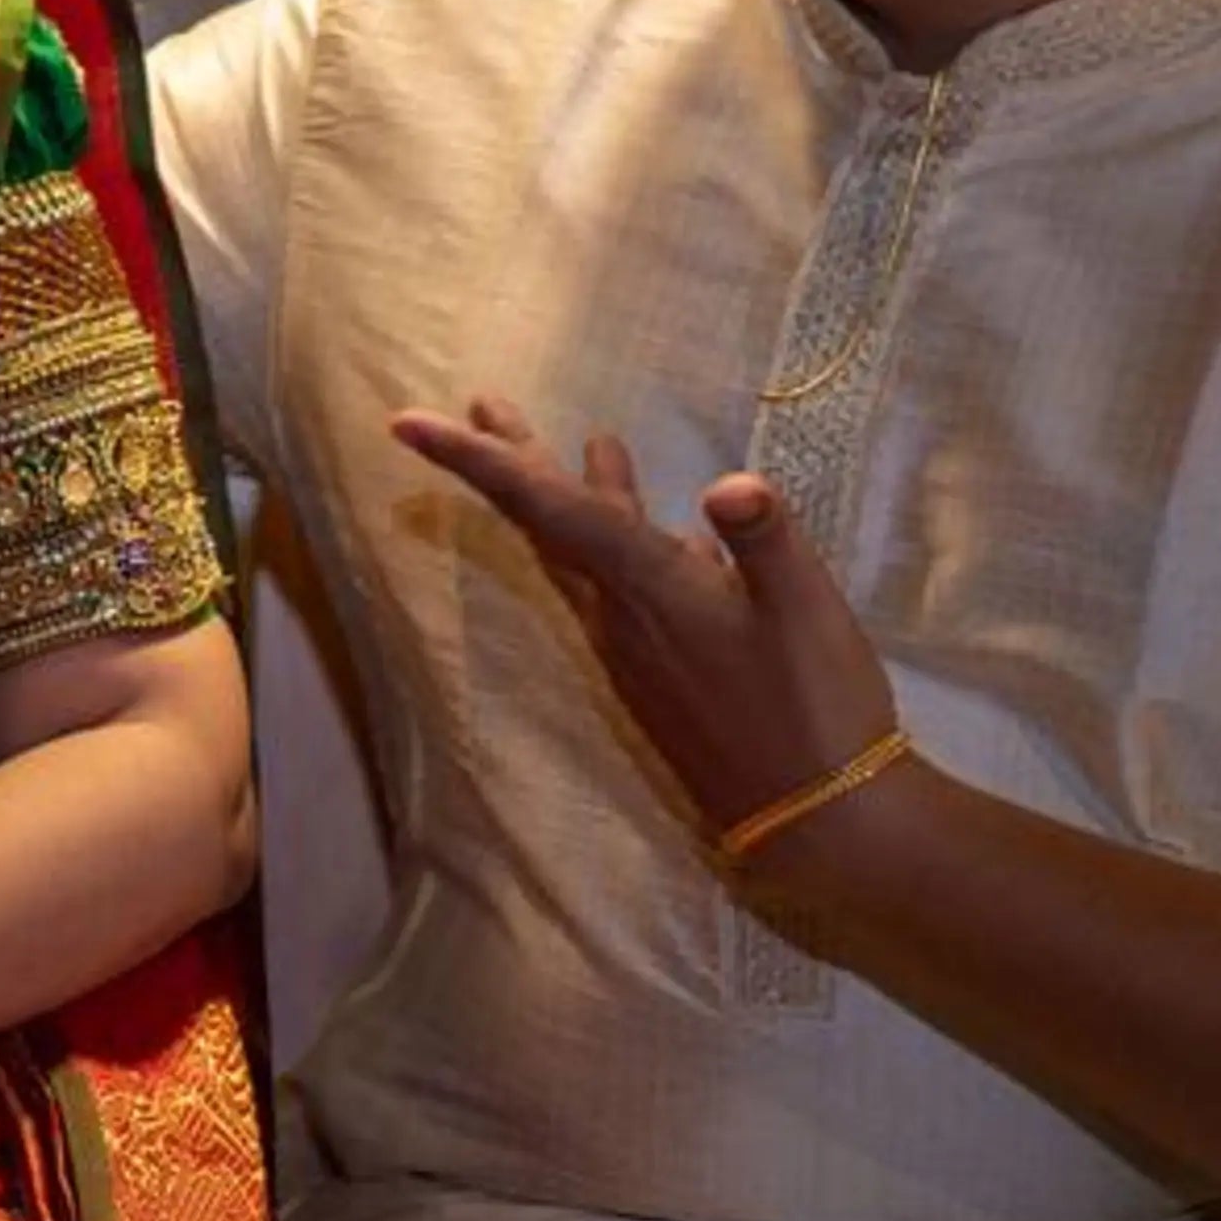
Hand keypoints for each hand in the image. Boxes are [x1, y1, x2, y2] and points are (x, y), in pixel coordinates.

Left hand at [387, 395, 898, 845]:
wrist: (814, 820)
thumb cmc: (814, 708)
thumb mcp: (807, 613)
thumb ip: (766, 539)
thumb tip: (728, 484)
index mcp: (646, 586)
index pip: (544, 506)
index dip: (474, 459)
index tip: (405, 423)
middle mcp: (620, 615)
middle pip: (550, 522)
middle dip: (516, 457)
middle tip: (483, 399)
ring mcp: (635, 649)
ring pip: (587, 556)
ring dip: (579, 496)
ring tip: (592, 445)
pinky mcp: (658, 675)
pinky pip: (624, 592)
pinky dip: (632, 547)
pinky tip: (678, 537)